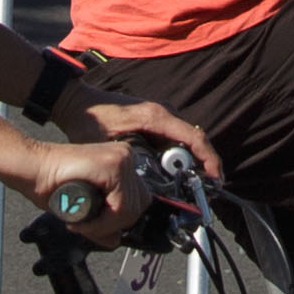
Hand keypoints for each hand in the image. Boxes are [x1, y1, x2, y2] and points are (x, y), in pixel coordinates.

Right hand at [35, 122, 200, 229]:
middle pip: (139, 206)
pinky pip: (119, 208)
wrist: (33, 169)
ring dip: (104, 225)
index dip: (116, 221)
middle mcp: (126, 157)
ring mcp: (122, 158)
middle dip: (112, 224)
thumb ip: (103, 224)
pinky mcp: (114, 165)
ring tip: (80, 223)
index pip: (138, 201)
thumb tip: (116, 241)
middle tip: (84, 225)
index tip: (92, 225)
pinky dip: (100, 222)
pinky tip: (79, 220)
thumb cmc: (53, 185)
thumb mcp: (84, 209)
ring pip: (130, 210)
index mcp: (122, 163)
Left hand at [70, 92, 221, 189]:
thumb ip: (131, 159)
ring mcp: (159, 116)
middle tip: (210, 191)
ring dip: (194, 162)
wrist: (76, 102)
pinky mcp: (153, 122)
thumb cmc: (90, 120)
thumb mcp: (109, 144)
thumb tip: (147, 184)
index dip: (209, 159)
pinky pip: (174, 140)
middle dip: (205, 165)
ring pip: (186, 140)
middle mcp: (162, 113)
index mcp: (155, 117)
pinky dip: (181, 157)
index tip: (216, 178)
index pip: (194, 137)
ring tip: (199, 186)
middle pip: (194, 140)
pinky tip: (179, 175)